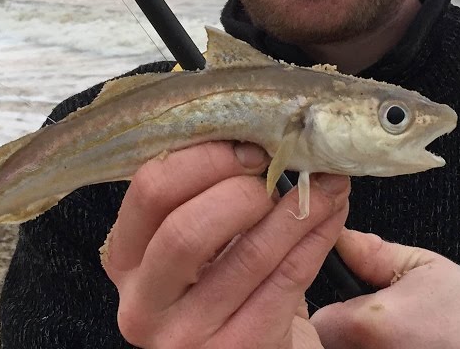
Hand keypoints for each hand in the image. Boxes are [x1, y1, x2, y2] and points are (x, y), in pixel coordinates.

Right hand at [101, 140, 351, 347]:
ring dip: (297, 209)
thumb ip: (212, 196)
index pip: (149, 192)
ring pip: (248, 254)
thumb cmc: (230, 291)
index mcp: (126, 259)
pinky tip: (333, 216)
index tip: (248, 144)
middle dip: (242, 188)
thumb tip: (265, 132)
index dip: (203, 159)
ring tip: (327, 183)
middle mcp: (143, 304)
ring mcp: (185, 337)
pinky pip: (287, 281)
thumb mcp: (204, 245)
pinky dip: (317, 239)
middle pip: (184, 228)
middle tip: (281, 169)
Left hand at [311, 229, 459, 348]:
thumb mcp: (425, 266)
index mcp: (368, 323)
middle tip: (377, 315)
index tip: (351, 298)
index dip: (331, 304)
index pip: (317, 315)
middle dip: (344, 326)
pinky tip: (405, 343)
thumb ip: (374, 253)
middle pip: (328, 340)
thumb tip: (344, 240)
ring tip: (397, 330)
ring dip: (360, 342)